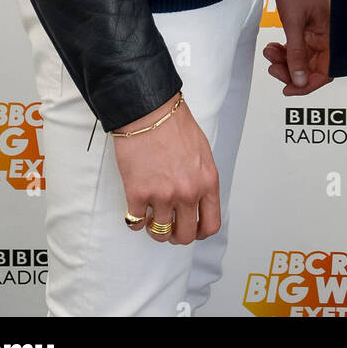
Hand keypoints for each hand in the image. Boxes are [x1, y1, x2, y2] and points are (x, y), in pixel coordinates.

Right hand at [112, 92, 219, 245]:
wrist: (149, 112)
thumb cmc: (174, 125)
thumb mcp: (202, 152)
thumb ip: (202, 178)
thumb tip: (198, 198)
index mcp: (206, 182)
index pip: (211, 224)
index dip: (200, 231)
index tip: (192, 228)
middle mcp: (187, 192)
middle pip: (185, 235)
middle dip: (177, 235)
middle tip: (170, 228)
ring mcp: (162, 196)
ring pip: (160, 233)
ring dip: (155, 228)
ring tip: (151, 216)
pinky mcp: (138, 194)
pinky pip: (135, 223)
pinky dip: (135, 220)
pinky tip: (136, 209)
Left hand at [263, 0, 330, 95]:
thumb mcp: (293, 23)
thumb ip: (297, 54)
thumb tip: (300, 80)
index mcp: (330, 35)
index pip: (326, 71)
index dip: (308, 84)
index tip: (290, 88)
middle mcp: (326, 34)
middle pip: (312, 66)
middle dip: (291, 70)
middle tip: (274, 68)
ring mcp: (316, 29)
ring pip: (303, 57)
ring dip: (285, 60)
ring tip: (270, 53)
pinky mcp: (306, 24)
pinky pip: (298, 45)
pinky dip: (285, 49)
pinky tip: (273, 47)